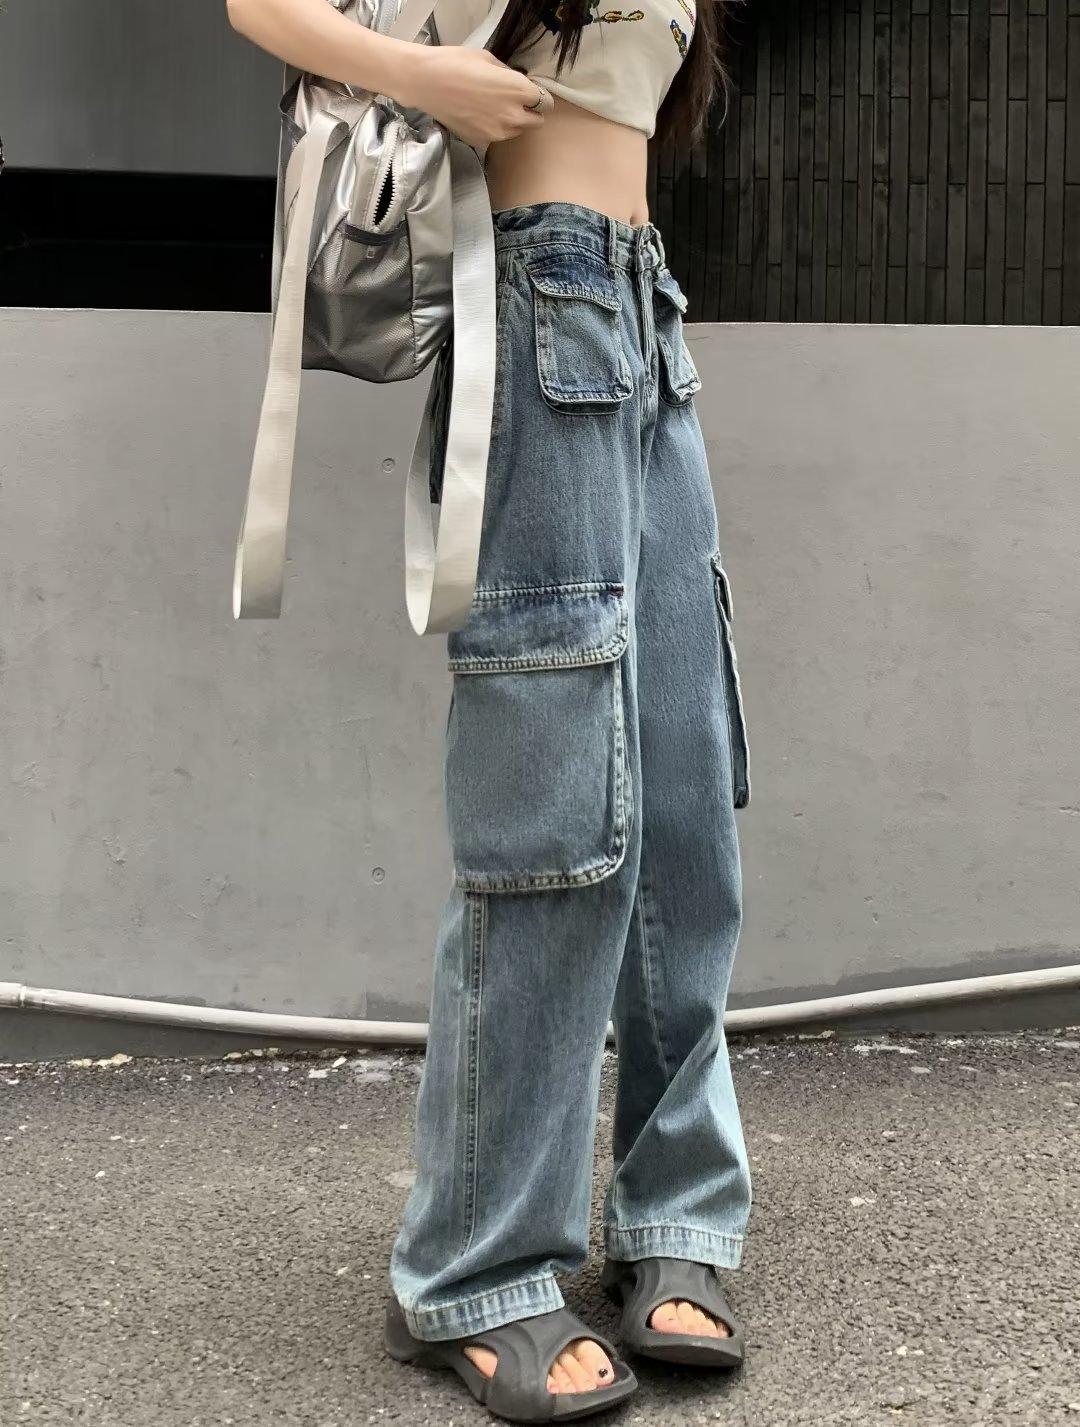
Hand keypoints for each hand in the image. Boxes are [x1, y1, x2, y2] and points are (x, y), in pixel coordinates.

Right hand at [392, 45, 551, 145]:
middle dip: (530, 112)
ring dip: (513, 123)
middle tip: (514, 102)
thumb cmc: (456, 63)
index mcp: (519, 90)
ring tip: (494, 108)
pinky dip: (494, 129)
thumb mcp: (490, 59)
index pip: (545, 103)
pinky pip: (497, 137)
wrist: (426, 82)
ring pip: (517, 132)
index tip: (530, 94)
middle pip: (537, 122)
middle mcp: (513, 116)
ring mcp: (497, 133)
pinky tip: (479, 116)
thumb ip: (510, 76)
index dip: (538, 97)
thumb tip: (518, 83)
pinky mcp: (482, 141)